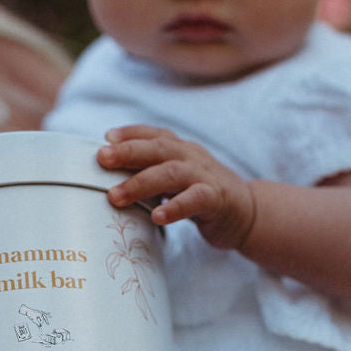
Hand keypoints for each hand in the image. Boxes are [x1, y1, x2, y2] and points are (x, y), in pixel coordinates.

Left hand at [98, 125, 255, 250]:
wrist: (248, 212)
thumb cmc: (202, 194)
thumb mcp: (177, 177)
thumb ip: (151, 171)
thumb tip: (111, 173)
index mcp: (180, 150)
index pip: (155, 135)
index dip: (131, 132)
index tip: (107, 137)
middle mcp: (191, 157)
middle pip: (158, 148)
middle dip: (128, 152)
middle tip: (102, 159)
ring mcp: (205, 177)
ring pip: (171, 173)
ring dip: (141, 183)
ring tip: (116, 196)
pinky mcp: (217, 199)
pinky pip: (195, 200)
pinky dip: (175, 207)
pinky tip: (158, 217)